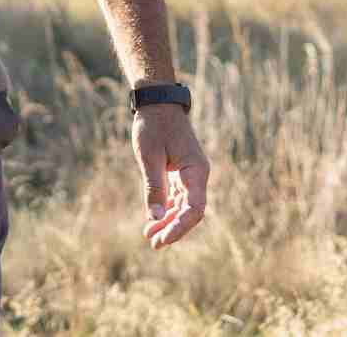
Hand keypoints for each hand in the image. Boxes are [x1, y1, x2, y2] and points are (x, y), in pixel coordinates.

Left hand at [131, 104, 208, 247]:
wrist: (156, 103)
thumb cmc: (153, 126)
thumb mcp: (149, 156)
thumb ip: (153, 186)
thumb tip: (154, 218)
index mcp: (196, 171)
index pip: (194, 209)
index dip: (180, 228)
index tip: (163, 239)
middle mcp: (197, 175)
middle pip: (190, 212)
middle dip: (173, 229)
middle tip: (153, 244)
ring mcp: (190, 174)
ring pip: (183, 206)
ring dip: (168, 222)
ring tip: (150, 237)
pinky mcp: (180, 172)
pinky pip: (177, 197)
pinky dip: (166, 209)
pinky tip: (153, 221)